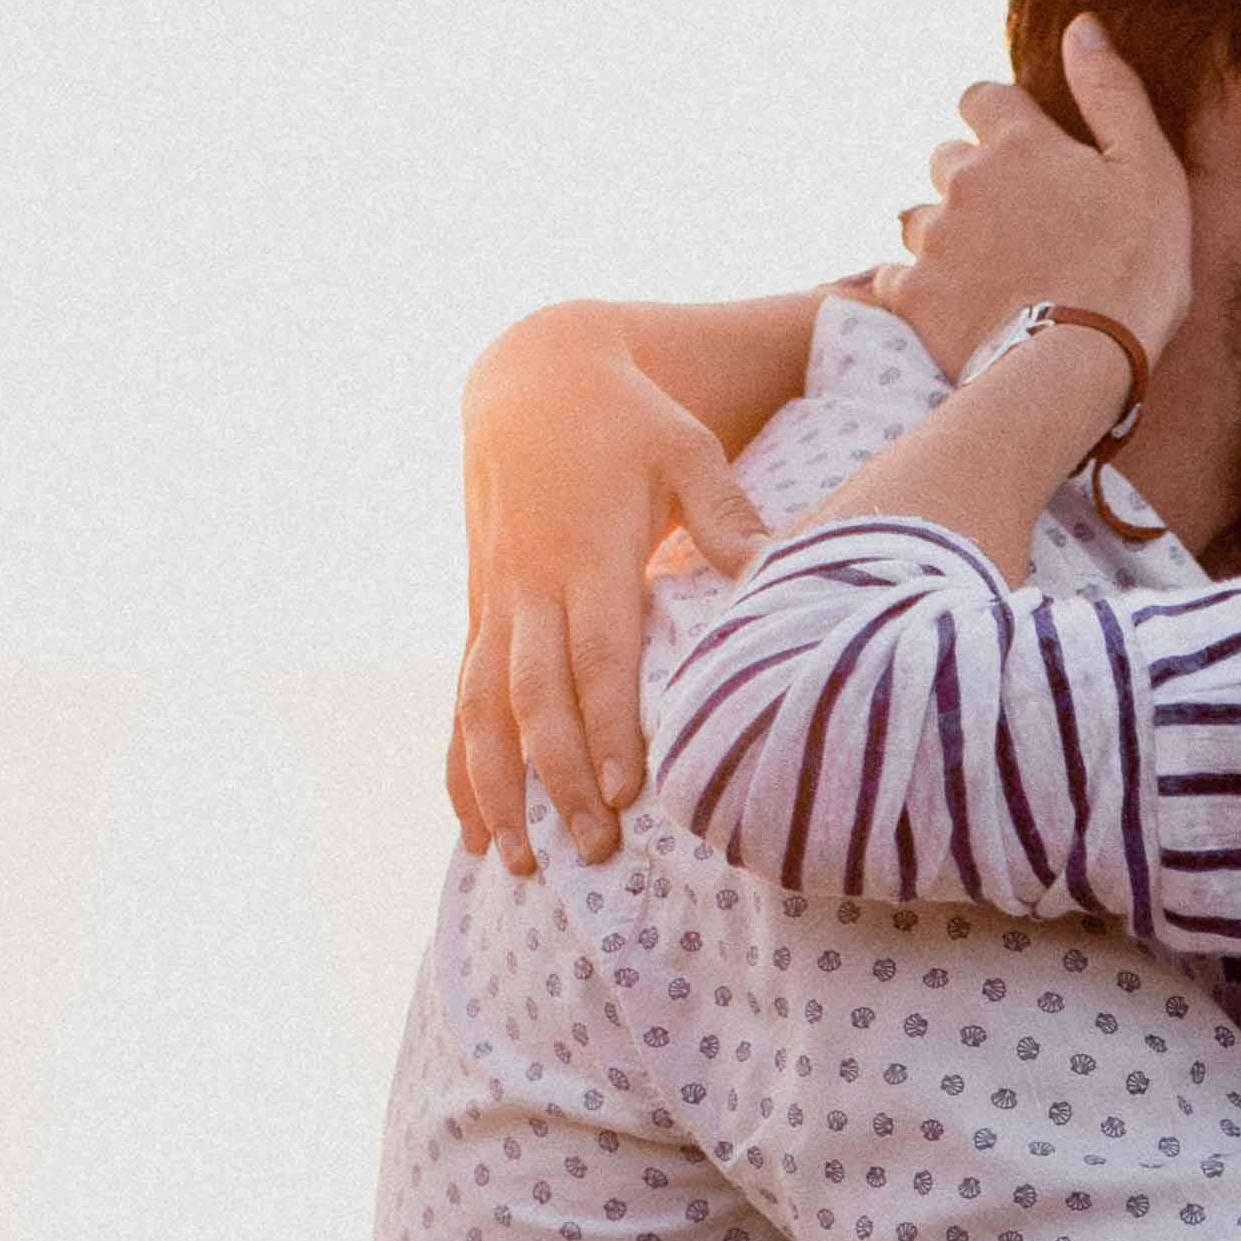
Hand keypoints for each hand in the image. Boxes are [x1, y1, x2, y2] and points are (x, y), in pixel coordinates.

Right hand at [450, 311, 769, 870]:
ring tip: (518, 863)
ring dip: (497, 789)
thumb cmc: (630, 420)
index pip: (595, 652)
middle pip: (535, 696)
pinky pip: (460, 702)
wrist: (532, 377)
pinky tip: (474, 831)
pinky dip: (461, 768)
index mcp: (587, 551)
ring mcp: (495, 603)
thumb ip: (728, 515)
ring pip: (481, 709)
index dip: (605, 724)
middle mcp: (530, 585)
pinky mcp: (478, 614)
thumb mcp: (687, 448)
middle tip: (596, 849)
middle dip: (559, 778)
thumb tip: (780, 572)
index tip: (624, 790)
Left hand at [884, 21, 1193, 385]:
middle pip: (946, 158)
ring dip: (944, 235)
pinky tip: (953, 308)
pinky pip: (894, 277)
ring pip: (919, 218)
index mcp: (1019, 142)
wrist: (1079, 367)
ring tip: (987, 274)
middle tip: (1016, 226)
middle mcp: (963, 180)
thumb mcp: (1149, 171)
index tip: (1022, 152)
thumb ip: (1112, 93)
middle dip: (971, 180)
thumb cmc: (1133, 270)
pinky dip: (918, 289)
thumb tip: (1082, 26)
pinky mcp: (912, 296)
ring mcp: (932, 239)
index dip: (997, 120)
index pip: (981, 97)